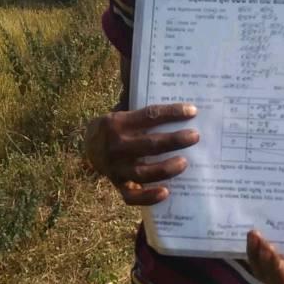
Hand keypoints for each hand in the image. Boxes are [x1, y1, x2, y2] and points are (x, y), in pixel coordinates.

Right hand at [84, 103, 198, 205]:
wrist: (88, 145)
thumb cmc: (117, 125)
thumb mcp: (123, 110)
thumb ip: (141, 104)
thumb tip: (171, 86)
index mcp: (118, 122)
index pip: (148, 115)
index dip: (171, 113)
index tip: (192, 111)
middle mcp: (116, 146)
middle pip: (149, 145)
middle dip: (174, 140)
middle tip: (195, 136)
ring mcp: (116, 168)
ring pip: (142, 172)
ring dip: (165, 169)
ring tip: (184, 163)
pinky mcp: (118, 185)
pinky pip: (132, 196)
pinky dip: (147, 197)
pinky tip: (166, 192)